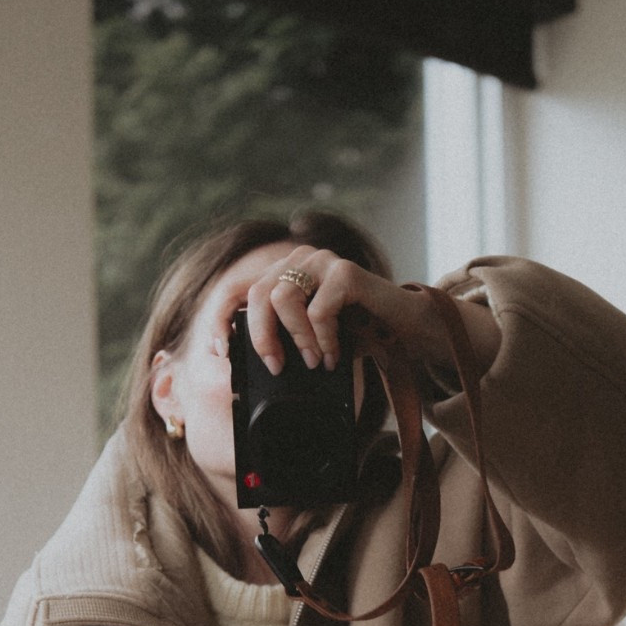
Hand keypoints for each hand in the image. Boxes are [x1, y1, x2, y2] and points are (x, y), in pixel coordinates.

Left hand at [225, 245, 501, 383]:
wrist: (405, 329)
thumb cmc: (358, 334)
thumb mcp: (312, 338)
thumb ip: (285, 341)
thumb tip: (254, 366)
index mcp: (284, 272)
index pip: (240, 287)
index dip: (222, 316)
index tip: (220, 350)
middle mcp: (300, 258)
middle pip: (258, 294)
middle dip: (261, 337)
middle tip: (276, 366)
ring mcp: (322, 260)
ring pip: (283, 297)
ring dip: (296, 338)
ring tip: (313, 362)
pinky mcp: (345, 272)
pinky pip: (319, 310)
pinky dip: (323, 339)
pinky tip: (333, 355)